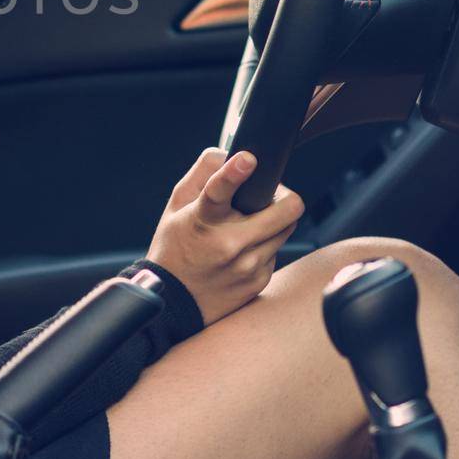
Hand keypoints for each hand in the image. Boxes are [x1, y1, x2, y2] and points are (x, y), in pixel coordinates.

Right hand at [146, 148, 304, 324]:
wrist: (173, 303)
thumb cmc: (174, 249)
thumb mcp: (176, 207)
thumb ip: (201, 174)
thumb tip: (227, 154)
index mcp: (202, 220)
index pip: (218, 190)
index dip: (234, 171)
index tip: (248, 158)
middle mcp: (228, 244)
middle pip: (286, 211)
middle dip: (284, 196)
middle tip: (270, 195)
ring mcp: (248, 266)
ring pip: (285, 229)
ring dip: (272, 222)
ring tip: (250, 225)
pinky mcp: (259, 281)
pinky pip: (275, 252)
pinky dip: (264, 246)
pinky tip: (243, 251)